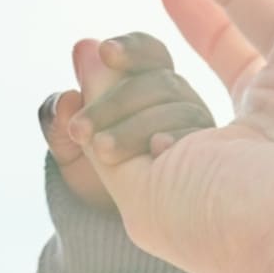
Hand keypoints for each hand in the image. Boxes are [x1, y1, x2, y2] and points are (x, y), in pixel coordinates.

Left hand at [41, 36, 212, 213]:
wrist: (108, 224)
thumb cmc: (90, 174)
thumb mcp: (68, 147)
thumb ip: (62, 117)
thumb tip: (67, 86)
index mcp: (147, 84)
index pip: (148, 54)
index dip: (130, 49)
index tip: (106, 52)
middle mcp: (178, 100)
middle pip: (160, 82)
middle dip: (115, 102)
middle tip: (79, 129)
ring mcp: (197, 127)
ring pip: (179, 110)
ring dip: (135, 127)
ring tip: (102, 151)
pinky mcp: (210, 155)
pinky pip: (200, 141)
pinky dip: (177, 141)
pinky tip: (157, 149)